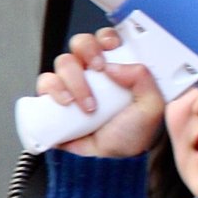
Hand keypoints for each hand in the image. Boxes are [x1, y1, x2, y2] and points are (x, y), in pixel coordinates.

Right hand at [35, 27, 164, 157]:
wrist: (115, 161)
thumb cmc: (134, 132)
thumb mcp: (151, 106)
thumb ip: (144, 79)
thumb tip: (114, 65)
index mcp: (117, 65)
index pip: (107, 38)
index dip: (106, 37)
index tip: (111, 48)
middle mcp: (93, 71)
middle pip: (81, 43)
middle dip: (87, 51)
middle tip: (97, 69)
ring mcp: (73, 84)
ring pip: (63, 62)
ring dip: (74, 80)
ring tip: (88, 104)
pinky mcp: (55, 99)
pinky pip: (46, 83)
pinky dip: (53, 90)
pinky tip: (66, 103)